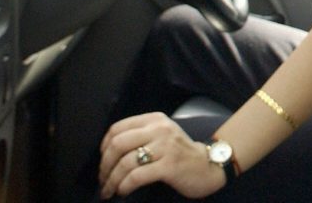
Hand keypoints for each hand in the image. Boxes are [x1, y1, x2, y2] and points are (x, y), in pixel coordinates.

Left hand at [98, 112, 225, 199]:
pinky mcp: (169, 165)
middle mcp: (160, 129)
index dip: (104, 147)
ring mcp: (166, 147)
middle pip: (118, 144)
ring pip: (125, 162)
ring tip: (109, 190)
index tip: (103, 161)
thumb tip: (107, 151)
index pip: (117, 128)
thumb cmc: (180, 154)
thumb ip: (141, 136)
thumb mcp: (162, 136)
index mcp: (155, 120)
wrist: (208, 166)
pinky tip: (123, 191)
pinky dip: (124, 186)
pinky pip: (137, 176)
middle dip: (104, 165)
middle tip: (103, 179)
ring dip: (112, 180)